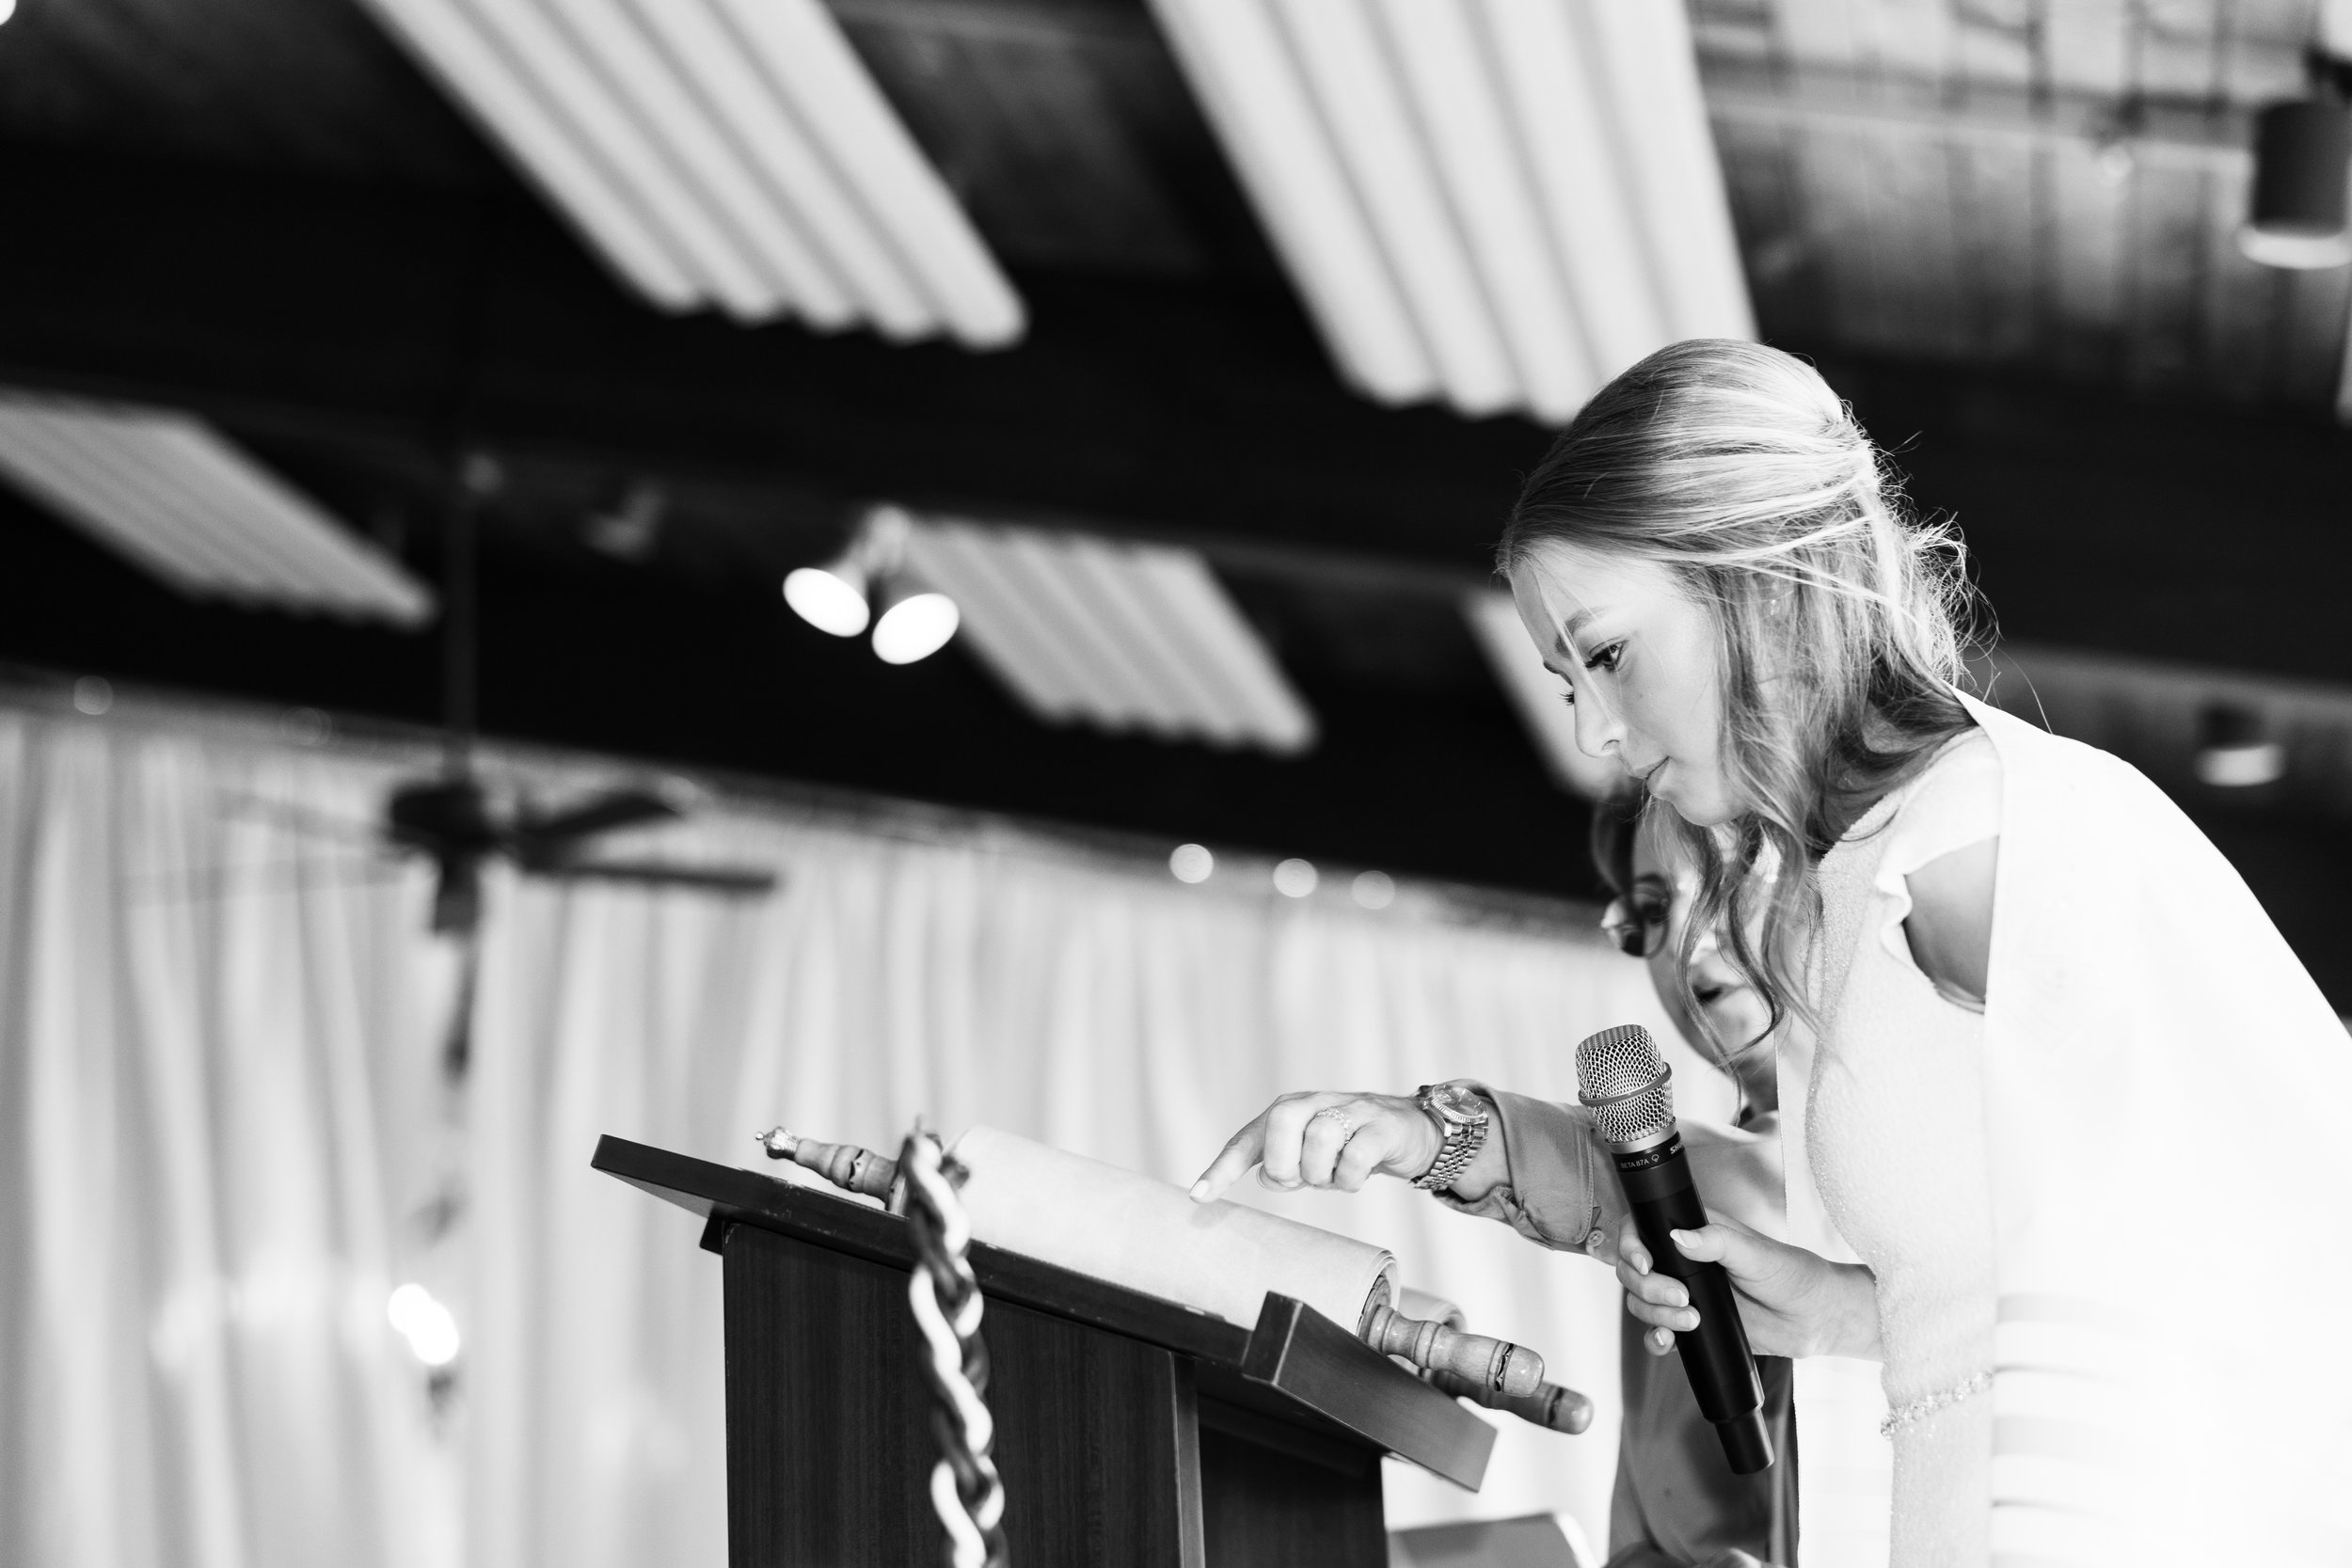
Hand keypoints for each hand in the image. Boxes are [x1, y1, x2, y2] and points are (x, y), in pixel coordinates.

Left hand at [1190, 1091, 1441, 1201]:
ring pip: (1321, 1136)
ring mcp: (1351, 1110)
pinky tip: (1355, 1178)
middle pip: (1282, 1121)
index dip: (1222, 1168)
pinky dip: (1350, 1177)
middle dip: (1285, 1163)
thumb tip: (1263, 1178)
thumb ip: (1282, 1165)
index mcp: (1288, 1111)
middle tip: (1300, 1180)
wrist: (1407, 1131)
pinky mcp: (1381, 1126)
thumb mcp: (1308, 1155)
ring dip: (1323, 1173)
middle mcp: (1315, 1103)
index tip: (1198, 1196)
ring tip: (1332, 1177)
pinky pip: (1357, 1154)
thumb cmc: (1347, 1145)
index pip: (1247, 1139)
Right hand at [1615, 1213, 1879, 1361]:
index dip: (1630, 1245)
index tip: (1644, 1263)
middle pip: (1634, 1271)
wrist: (1815, 1319)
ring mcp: (1685, 1295)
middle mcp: (1682, 1263)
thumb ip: (1717, 1241)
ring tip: (1692, 1320)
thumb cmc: (1793, 1276)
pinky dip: (1654, 1339)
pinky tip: (1668, 1341)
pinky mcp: (1691, 1325)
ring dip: (1655, 1313)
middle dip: (1648, 1287)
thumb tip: (1678, 1236)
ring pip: (1641, 1302)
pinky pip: (1657, 1332)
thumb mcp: (1757, 1253)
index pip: (1641, 1229)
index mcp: (1694, 1233)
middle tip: (1683, 1298)